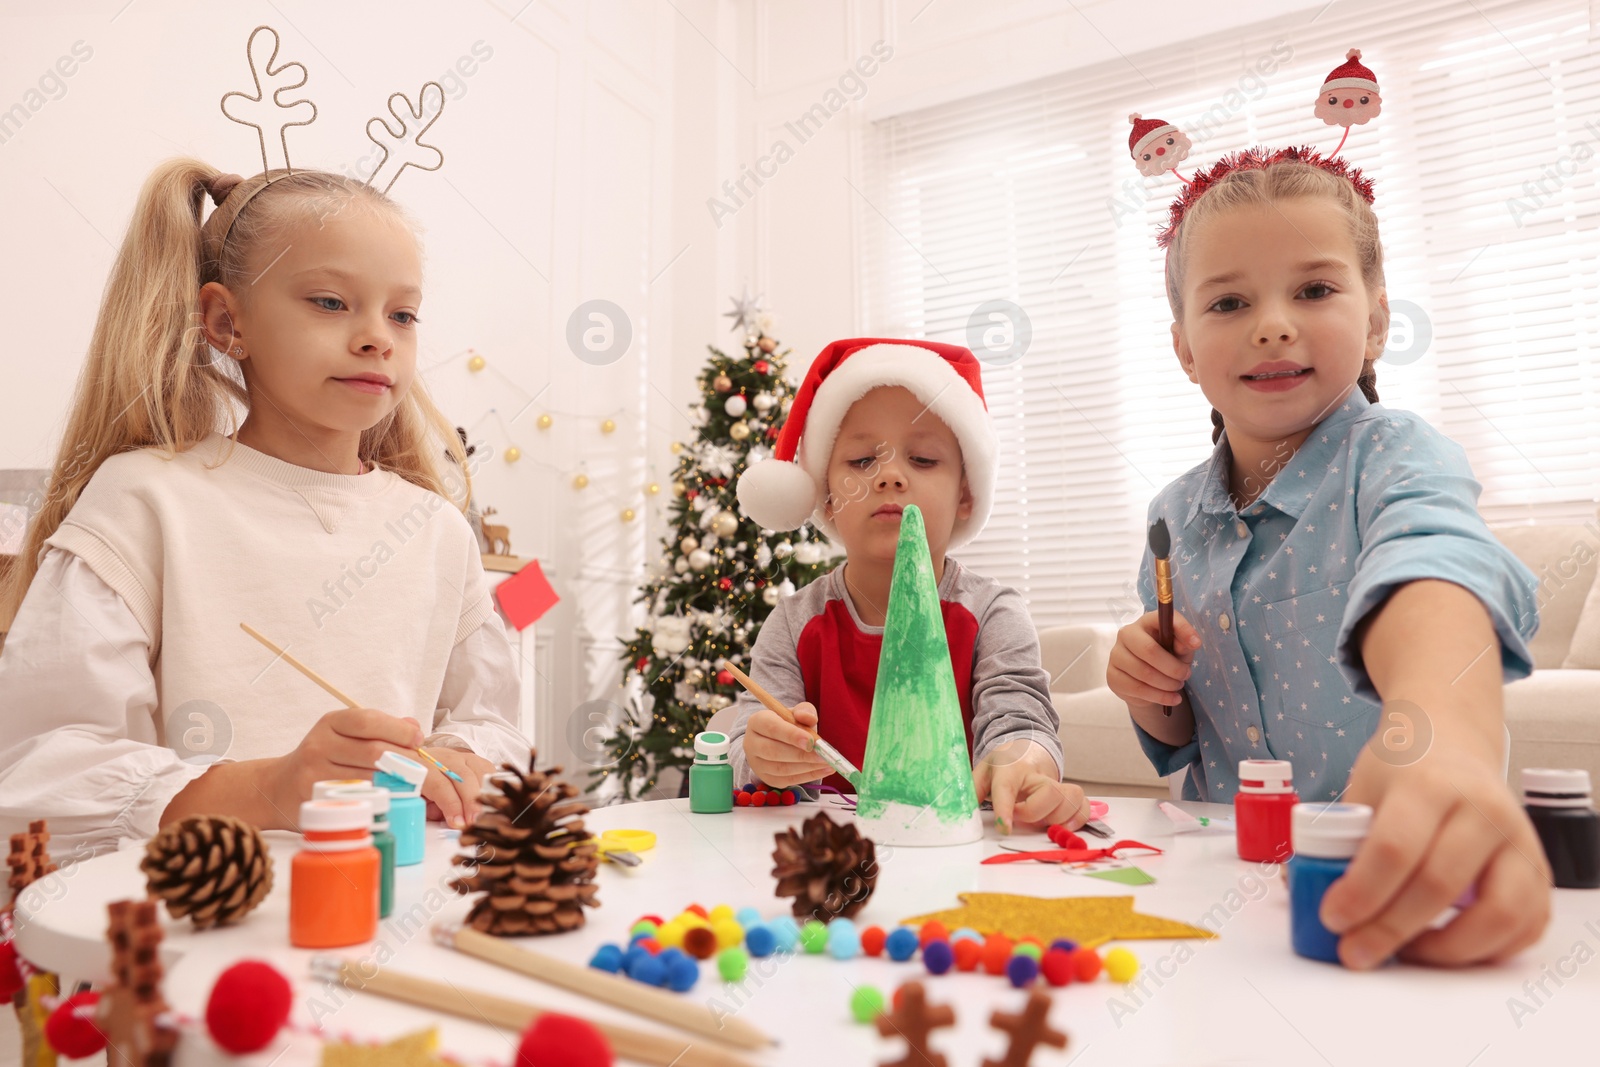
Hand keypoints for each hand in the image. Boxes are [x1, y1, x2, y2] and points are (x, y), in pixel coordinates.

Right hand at [259, 708, 422, 822]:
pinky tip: (398, 804)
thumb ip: (380, 729)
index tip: (420, 740)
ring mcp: (316, 774)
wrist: (277, 787)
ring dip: (402, 786)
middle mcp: (321, 745)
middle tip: (433, 775)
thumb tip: (414, 726)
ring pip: (369, 779)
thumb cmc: (323, 759)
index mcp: (332, 723)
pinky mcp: (316, 801)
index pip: (368, 720)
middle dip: (411, 764)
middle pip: (375, 752)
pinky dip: (382, 802)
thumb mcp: (345, 735)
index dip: (399, 729)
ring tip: (423, 791)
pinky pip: (357, 801)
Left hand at [420, 746, 497, 828]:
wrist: (412, 764)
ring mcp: (458, 756)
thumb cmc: (415, 786)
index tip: (458, 823)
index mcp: (421, 768)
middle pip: (463, 776)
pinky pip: (486, 768)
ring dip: (484, 794)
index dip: (452, 805)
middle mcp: (442, 758)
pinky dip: (491, 784)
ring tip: (485, 813)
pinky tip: (490, 799)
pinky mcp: (471, 758)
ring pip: (478, 771)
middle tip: (475, 821)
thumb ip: (429, 810)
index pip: (440, 784)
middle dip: (471, 801)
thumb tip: (452, 822)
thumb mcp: (415, 800)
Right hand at [743, 702, 830, 787]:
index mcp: (757, 721)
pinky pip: (787, 780)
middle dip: (801, 755)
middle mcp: (751, 743)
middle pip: (773, 751)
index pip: (772, 728)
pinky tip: (823, 770)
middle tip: (823, 756)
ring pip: (781, 769)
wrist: (778, 740)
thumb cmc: (789, 724)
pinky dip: (808, 776)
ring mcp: (756, 763)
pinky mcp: (766, 778)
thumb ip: (804, 712)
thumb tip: (809, 719)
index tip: (811, 741)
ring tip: (827, 763)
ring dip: (807, 767)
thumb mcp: (796, 713)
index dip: (791, 735)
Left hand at [974, 739, 1089, 832]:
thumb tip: (963, 812)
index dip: (1006, 808)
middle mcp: (1037, 775)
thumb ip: (973, 790)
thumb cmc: (1003, 764)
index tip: (1005, 828)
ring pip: (1068, 800)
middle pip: (1049, 792)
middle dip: (1034, 813)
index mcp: (1010, 768)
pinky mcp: (1069, 793)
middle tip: (1019, 817)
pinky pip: (1083, 806)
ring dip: (1055, 818)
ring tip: (1038, 821)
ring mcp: (1056, 783)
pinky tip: (1063, 826)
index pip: (1007, 787)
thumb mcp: (982, 772)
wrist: (1026, 748)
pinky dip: (1077, 820)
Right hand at [1107, 609, 1201, 708]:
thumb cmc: (1165, 658)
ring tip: (1178, 686)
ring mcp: (1116, 655)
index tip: (1197, 644)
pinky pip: (1137, 689)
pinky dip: (1159, 697)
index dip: (1180, 629)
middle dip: (1173, 667)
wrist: (1145, 680)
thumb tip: (1191, 643)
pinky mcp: (1112, 676)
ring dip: (1167, 684)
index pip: (1160, 619)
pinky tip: (1172, 699)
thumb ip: (1184, 645)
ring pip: (1144, 673)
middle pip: (1149, 650)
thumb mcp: (1179, 650)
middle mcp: (1126, 634)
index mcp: (1145, 622)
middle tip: (1186, 676)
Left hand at [1320, 734, 1551, 968]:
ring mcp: (1519, 841)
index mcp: (1429, 785)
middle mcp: (1483, 810)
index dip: (1360, 893)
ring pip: (1499, 914)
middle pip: (1438, 885)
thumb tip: (1299, 890)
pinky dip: (1489, 950)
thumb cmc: (1402, 772)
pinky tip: (1447, 947)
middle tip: (1355, 952)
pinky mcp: (1539, 870)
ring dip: (1448, 949)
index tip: (1332, 919)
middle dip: (1390, 930)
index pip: (1394, 848)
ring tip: (1407, 952)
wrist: (1452, 742)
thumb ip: (1338, 839)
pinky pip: (1526, 926)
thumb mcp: (1361, 789)